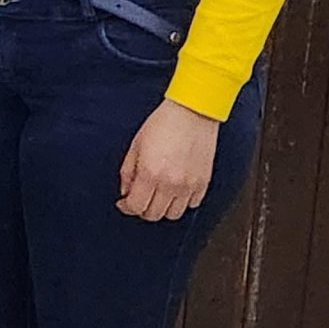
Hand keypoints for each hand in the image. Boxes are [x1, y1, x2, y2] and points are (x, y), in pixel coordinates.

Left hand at [118, 98, 220, 220]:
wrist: (192, 113)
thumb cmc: (163, 124)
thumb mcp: (135, 145)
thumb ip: (128, 172)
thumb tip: (125, 191)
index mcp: (151, 174)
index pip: (136, 206)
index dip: (127, 207)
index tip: (124, 202)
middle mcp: (171, 184)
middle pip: (154, 214)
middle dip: (142, 209)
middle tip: (139, 199)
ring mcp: (190, 185)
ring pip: (174, 214)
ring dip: (163, 208)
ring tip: (157, 196)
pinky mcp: (204, 183)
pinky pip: (192, 205)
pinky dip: (182, 202)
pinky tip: (175, 191)